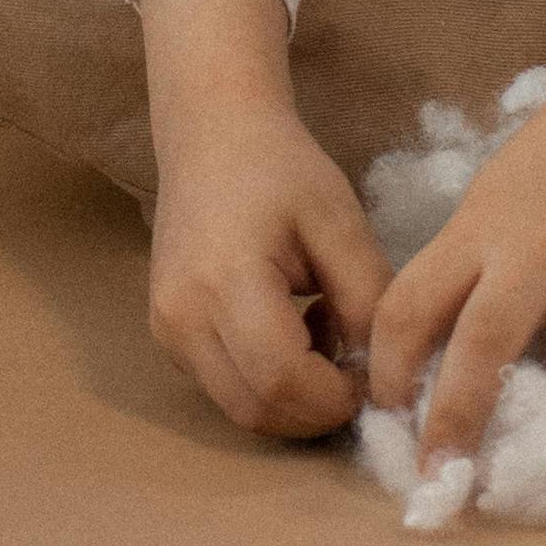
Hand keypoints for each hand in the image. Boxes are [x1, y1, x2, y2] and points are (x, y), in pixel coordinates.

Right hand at [134, 0, 388, 435]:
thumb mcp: (341, 224)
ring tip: (324, 342)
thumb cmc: (281, 168)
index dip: (337, 397)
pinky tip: (292, 334)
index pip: (283, 380)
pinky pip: (222, 387)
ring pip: (239, 409)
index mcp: (226, 279)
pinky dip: (266, 384)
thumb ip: (369, 303)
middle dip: (318, 409)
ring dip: (293, 400)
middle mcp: (181, 316)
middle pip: (258, 410)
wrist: (210, 134)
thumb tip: (380, 376)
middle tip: (356, 369)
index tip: (373, 372)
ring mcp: (166, 330)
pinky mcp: (165, 335)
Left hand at [368, 0, 545, 472]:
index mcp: (480, 230)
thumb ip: (468, 273)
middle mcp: (539, 254)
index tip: (386, 416)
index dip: (388, 370)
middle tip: (445, 482)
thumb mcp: (492, 202)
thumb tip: (432, 370)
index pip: (410, 307)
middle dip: (457, 426)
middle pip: (482, 354)